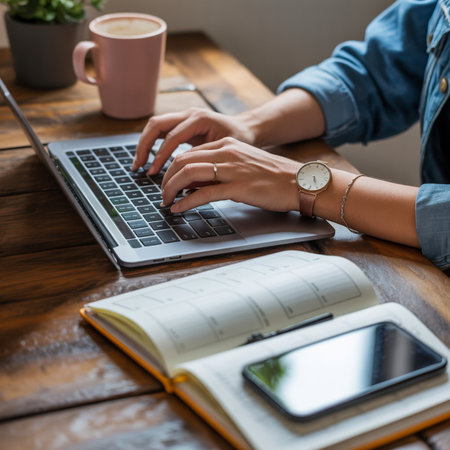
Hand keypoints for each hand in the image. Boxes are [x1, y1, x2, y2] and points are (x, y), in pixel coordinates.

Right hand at [133, 107, 255, 174]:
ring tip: (138, 164)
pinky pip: (161, 130)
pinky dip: (152, 144)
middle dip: (144, 146)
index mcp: (200, 119)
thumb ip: (206, 162)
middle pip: (157, 124)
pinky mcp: (182, 123)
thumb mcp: (226, 152)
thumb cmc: (240, 141)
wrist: (246, 129)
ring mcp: (184, 116)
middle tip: (138, 166)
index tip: (153, 172)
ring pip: (156, 125)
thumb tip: (187, 182)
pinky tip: (149, 159)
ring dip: (145, 144)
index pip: (172, 136)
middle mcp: (189, 114)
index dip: (160, 155)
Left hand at [160, 137, 300, 212]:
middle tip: (162, 194)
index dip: (171, 168)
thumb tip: (192, 184)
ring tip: (166, 201)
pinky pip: (204, 194)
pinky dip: (186, 202)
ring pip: (188, 173)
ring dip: (171, 188)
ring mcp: (232, 169)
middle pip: (183, 160)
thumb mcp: (241, 166)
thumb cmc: (272, 177)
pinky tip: (179, 208)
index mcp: (226, 145)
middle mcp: (226, 153)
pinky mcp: (239, 188)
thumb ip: (217, 171)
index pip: (188, 152)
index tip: (166, 182)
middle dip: (166, 178)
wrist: (299, 182)